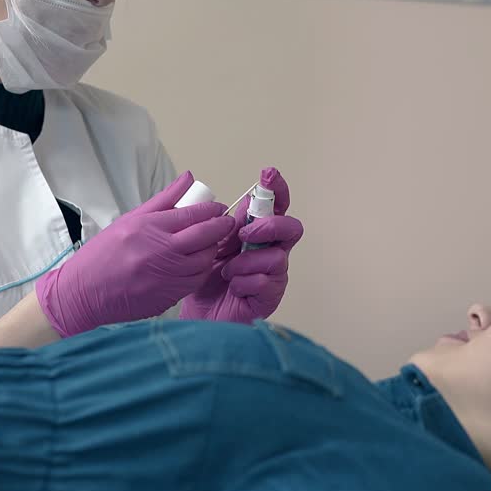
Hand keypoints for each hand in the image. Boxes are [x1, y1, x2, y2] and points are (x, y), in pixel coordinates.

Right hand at [36, 172, 235, 336]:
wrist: (83, 293)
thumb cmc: (103, 254)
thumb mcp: (130, 220)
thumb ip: (164, 199)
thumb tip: (188, 178)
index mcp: (149, 228)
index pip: (192, 214)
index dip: (212, 209)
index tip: (219, 208)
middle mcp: (160, 251)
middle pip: (205, 235)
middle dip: (222, 226)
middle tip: (227, 222)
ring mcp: (166, 276)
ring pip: (204, 260)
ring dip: (213, 249)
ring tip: (213, 243)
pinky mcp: (168, 296)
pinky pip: (195, 281)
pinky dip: (202, 270)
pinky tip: (199, 263)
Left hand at [181, 168, 303, 323]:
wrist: (199, 315)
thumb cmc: (206, 280)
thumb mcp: (209, 245)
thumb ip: (223, 224)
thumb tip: (233, 200)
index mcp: (257, 234)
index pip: (276, 207)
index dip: (277, 190)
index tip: (268, 175)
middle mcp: (271, 251)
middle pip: (292, 228)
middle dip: (270, 226)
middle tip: (246, 234)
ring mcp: (274, 275)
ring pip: (276, 257)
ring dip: (246, 261)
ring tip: (227, 271)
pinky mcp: (271, 296)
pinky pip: (266, 282)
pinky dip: (243, 283)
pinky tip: (232, 288)